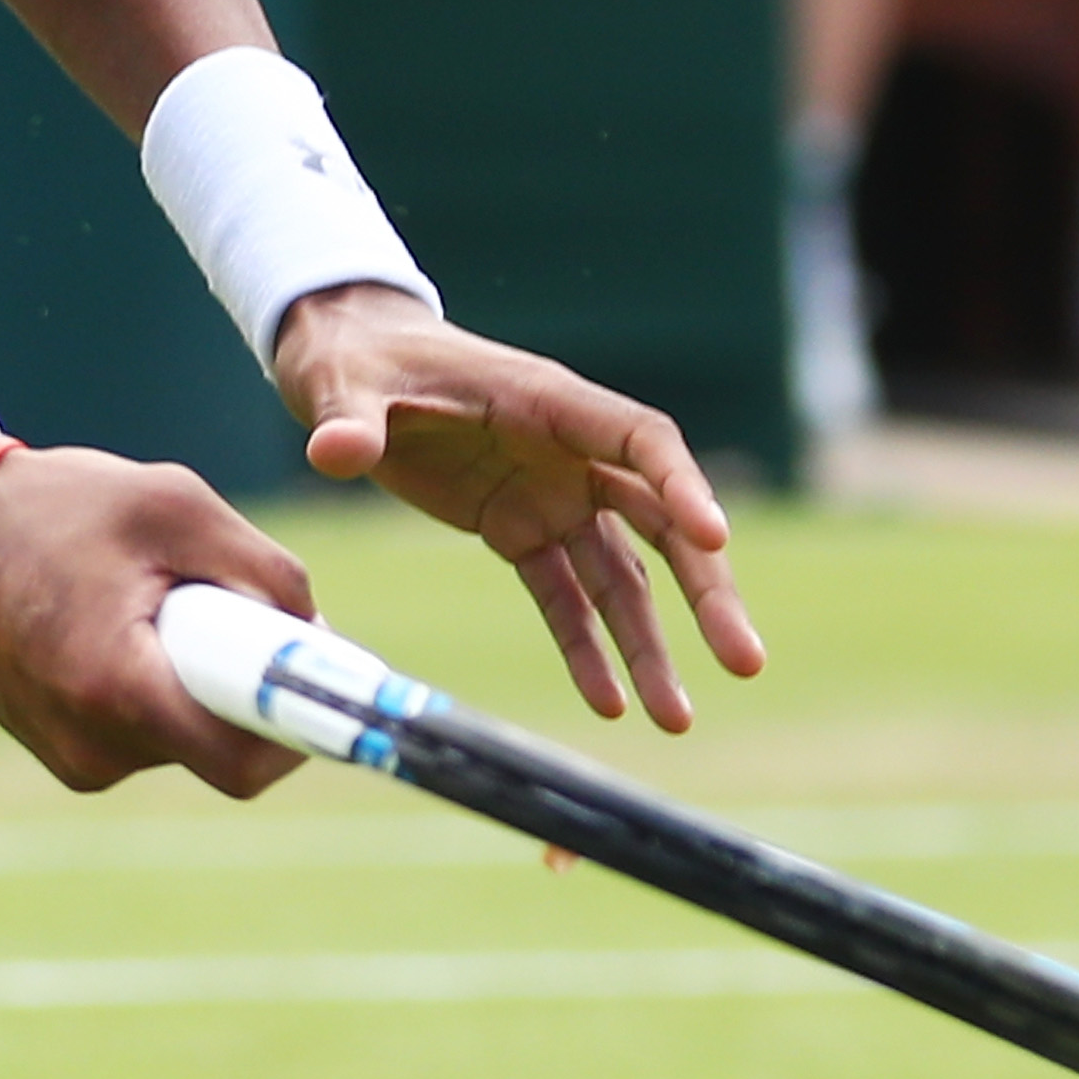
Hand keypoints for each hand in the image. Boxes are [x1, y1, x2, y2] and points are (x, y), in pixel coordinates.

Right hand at [0, 446, 325, 796]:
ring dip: (198, 681)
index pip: (245, 762)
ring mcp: (74, 758)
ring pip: (187, 739)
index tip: (327, 688)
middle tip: (228, 609)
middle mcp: (94, 744)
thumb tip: (321, 638)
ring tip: (149, 603)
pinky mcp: (65, 755)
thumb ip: (266, 570)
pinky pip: (148, 734)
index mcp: (119, 686)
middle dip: (246, 687)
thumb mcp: (178, 504)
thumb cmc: (58, 509)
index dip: (301, 728)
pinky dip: (159, 687)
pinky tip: (119, 625)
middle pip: (222, 747)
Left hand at [269, 286, 763, 727]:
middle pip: (660, 523)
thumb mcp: (344, 381)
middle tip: (744, 660)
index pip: (640, 439)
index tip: (714, 537)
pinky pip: (565, 597)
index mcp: (547, 401)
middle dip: (705, 592)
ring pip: (623, 576)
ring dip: (652, 645)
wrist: (349, 364)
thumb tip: (334, 450)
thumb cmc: (358, 358)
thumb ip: (350, 419)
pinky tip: (608, 706)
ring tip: (676, 720)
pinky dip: (585, 649)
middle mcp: (569, 453)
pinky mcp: (520, 530)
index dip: (681, 486)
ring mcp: (552, 495)